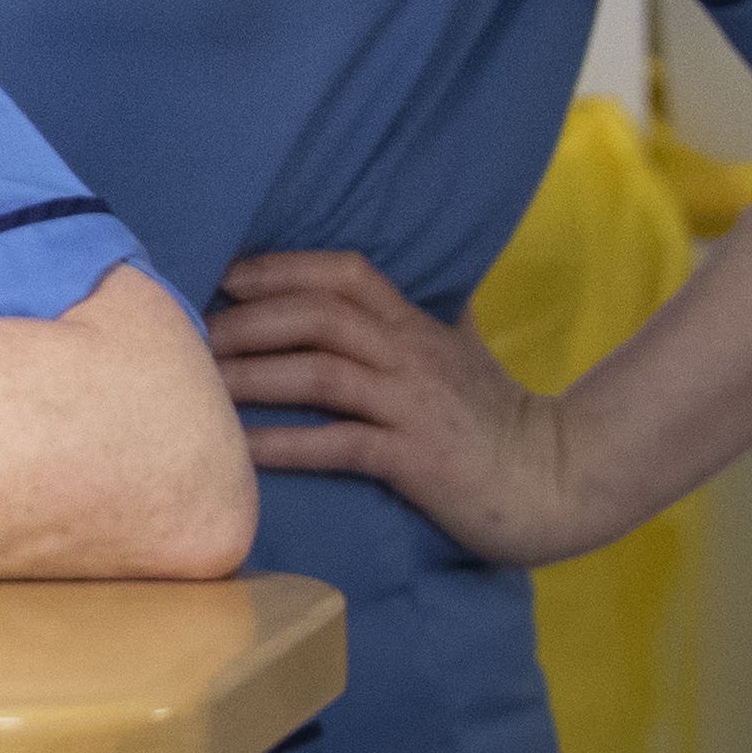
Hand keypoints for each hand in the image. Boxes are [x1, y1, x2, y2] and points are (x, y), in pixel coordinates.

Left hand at [207, 250, 601, 563]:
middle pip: (319, 315)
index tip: (226, 275)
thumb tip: (383, 291)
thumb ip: (423, 319)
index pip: (345, 274)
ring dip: (253, 376)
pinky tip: (242, 449)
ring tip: (200, 384)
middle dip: (248, 319)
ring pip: (320, 374)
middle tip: (191, 332)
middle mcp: (412, 356)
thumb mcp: (461, 353)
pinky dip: (285, 444)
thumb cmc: (499, 420)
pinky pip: (339, 444)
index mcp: (418, 326)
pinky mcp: (417, 460)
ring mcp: (414, 406)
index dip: (282, 267)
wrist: (559, 484)